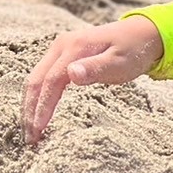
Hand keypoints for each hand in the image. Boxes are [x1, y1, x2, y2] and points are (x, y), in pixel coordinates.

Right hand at [21, 17, 164, 144]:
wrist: (141, 32)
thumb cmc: (133, 50)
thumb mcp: (119, 62)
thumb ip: (95, 69)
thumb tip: (71, 74)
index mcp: (73, 47)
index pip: (50, 80)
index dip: (43, 107)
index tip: (39, 131)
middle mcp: (61, 45)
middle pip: (36, 80)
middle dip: (30, 110)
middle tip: (30, 139)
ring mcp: (60, 48)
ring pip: (36, 78)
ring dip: (31, 104)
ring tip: (31, 131)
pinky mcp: (62, 55)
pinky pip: (43, 76)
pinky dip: (38, 96)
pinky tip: (39, 112)